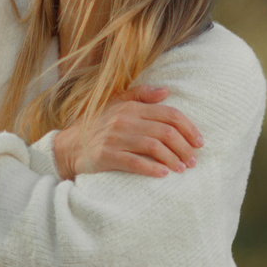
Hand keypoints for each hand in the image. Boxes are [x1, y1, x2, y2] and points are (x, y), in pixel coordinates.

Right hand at [52, 87, 202, 179]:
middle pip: (165, 131)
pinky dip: (152, 168)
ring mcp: (114, 138)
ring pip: (153, 146)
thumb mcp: (115, 104)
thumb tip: (166, 91)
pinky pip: (134, 162)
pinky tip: (163, 174)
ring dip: (172, 159)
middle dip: (184, 147)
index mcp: (130, 107)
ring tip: (182, 169)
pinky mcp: (105, 155)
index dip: (188, 128)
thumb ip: (140, 95)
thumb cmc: (96, 126)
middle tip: (193, 161)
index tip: (200, 142)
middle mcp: (124, 120)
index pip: (168, 114)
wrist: (67, 147)